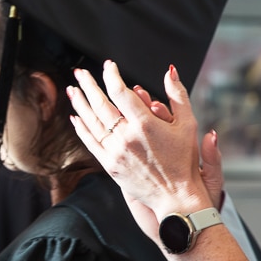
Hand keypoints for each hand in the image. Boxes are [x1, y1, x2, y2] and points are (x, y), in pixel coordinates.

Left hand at [67, 61, 211, 218]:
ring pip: (91, 122)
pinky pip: (90, 142)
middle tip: (80, 72)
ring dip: (80, 104)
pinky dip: (81, 128)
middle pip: (101, 105)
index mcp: (145, 124)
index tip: (108, 66)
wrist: (174, 195)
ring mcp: (115, 152)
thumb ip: (178, 95)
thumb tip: (169, 70)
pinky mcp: (109, 164)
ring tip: (72, 89)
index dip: (112, 76)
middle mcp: (126, 137)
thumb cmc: (184, 159)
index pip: (120, 93)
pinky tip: (75, 117)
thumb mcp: (188, 124)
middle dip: (89, 85)